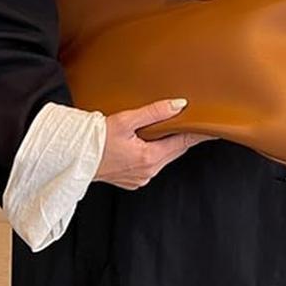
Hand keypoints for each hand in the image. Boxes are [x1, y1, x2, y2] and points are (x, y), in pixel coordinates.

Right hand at [93, 97, 215, 189]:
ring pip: (163, 158)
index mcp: (149, 157)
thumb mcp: (125, 120)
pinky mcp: (133, 181)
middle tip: (192, 123)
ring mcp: (140, 178)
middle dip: (182, 137)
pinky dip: (153, 154)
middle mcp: (148, 171)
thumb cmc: (94, 139)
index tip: (214, 129)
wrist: (71, 158)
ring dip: (166, 145)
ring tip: (167, 130)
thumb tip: (179, 105)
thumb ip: (154, 112)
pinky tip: (146, 143)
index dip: (199, 134)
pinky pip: (151, 165)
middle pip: (175, 151)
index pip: (183, 143)